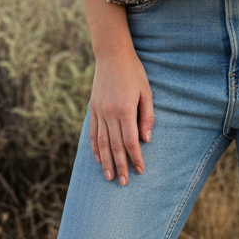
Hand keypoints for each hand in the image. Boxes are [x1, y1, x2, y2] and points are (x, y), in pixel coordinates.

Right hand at [89, 46, 154, 185]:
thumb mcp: (146, 91)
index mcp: (125, 109)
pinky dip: (95, 147)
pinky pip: (92, 132)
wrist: (112, 55)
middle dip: (120, 165)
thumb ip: (147, 116)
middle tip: (124, 183)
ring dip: (105, 161)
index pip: (130, 141)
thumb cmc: (134, 72)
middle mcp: (110, 113)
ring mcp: (99, 111)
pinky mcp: (92, 108)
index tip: (140, 171)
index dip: (135, 157)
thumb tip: (146, 140)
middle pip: (115, 146)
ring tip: (109, 177)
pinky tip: (98, 158)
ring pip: (101, 143)